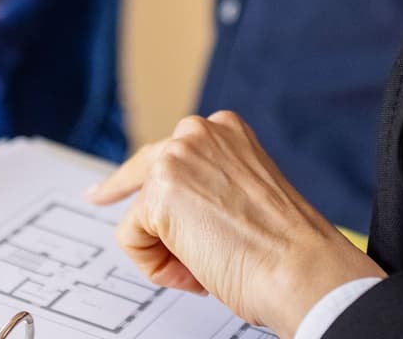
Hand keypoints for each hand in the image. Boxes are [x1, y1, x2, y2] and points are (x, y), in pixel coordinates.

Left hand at [86, 110, 384, 334]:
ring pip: (139, 212)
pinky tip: (194, 271)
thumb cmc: (288, 249)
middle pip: (141, 171)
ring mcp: (177, 158)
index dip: (144, 182)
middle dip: (144, 213)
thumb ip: (210, 188)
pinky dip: (156, 266)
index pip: (170, 151)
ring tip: (205, 268)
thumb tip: (173, 214)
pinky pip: (131, 239)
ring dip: (165, 250)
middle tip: (100, 203)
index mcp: (227, 130)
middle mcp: (199, 133)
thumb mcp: (247, 196)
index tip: (106, 189)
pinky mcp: (159, 193)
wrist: (302, 270)